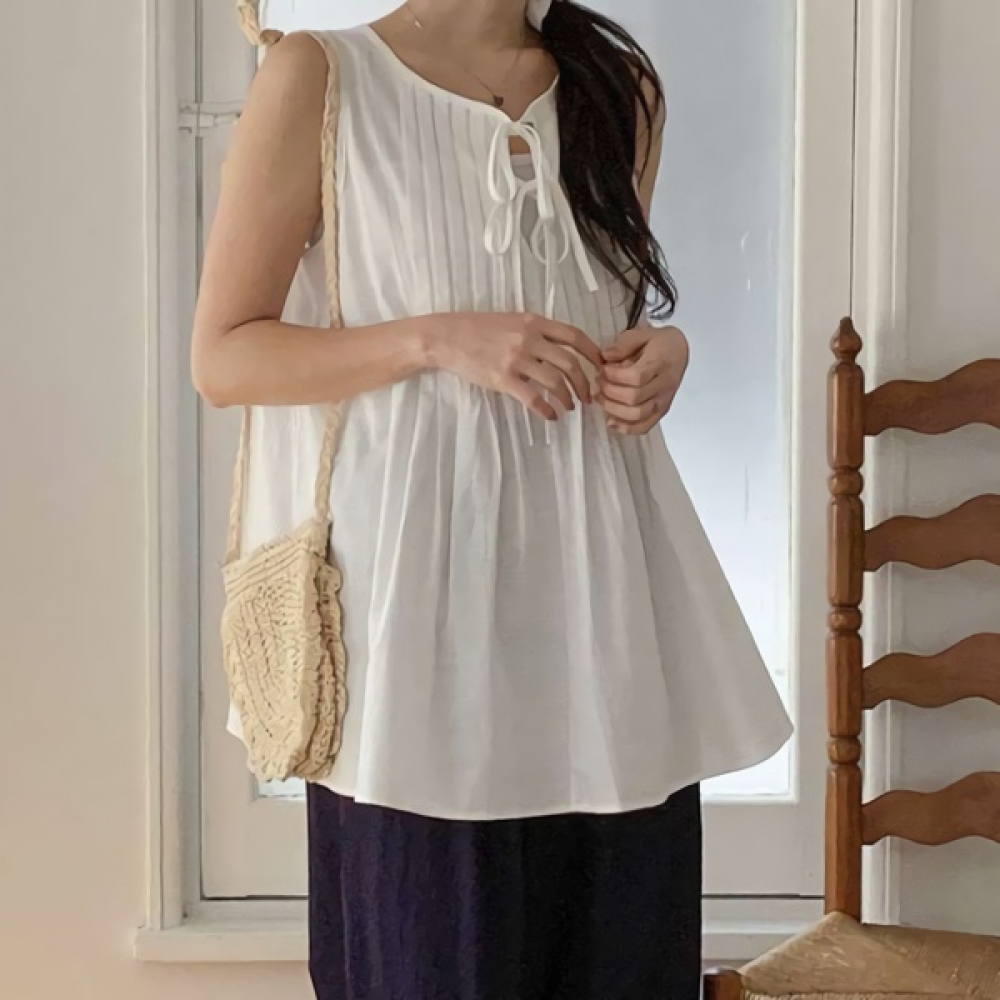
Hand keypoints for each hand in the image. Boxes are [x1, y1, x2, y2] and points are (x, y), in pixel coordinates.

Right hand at [428, 312, 602, 420]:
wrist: (447, 337)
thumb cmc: (478, 328)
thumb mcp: (512, 320)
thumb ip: (536, 331)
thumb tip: (560, 347)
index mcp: (534, 322)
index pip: (574, 336)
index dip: (592, 352)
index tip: (601, 366)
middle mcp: (529, 339)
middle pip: (570, 363)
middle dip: (584, 382)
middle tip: (588, 396)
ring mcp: (516, 359)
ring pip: (555, 382)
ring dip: (568, 398)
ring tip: (570, 407)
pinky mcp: (503, 378)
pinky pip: (533, 398)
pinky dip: (546, 409)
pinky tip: (551, 416)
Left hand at [598, 325, 688, 434]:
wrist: (681, 351)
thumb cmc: (659, 343)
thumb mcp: (642, 334)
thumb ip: (623, 344)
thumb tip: (605, 356)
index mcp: (661, 363)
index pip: (636, 376)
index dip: (614, 376)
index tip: (602, 369)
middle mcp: (664, 385)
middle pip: (634, 398)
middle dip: (610, 391)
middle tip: (598, 382)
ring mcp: (664, 401)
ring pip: (637, 415)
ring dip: (613, 409)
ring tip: (599, 397)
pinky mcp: (661, 411)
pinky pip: (645, 427)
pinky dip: (626, 428)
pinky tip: (610, 421)